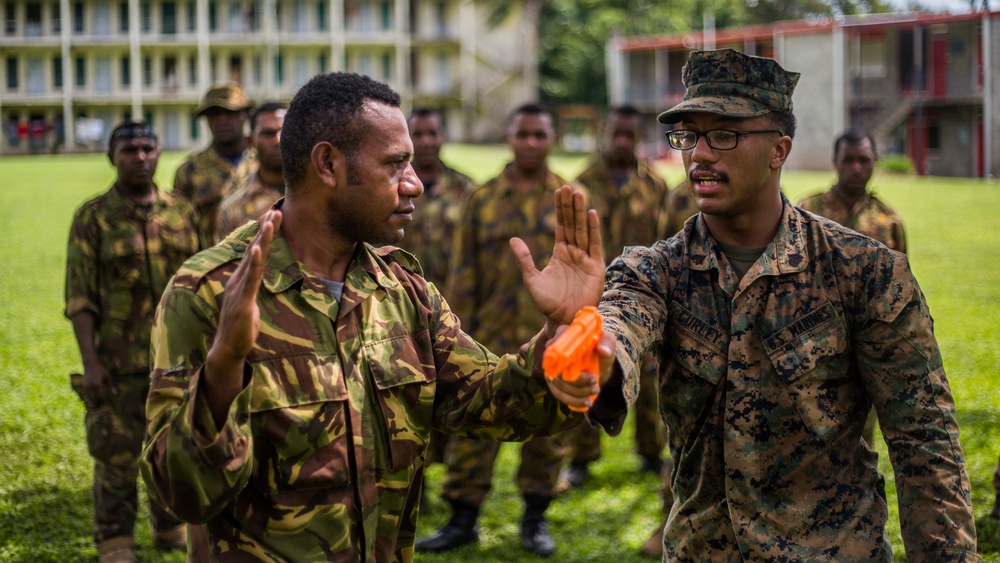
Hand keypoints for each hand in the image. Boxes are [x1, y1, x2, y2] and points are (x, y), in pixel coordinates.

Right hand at [82, 360, 113, 403]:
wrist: (90, 364)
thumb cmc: (101, 370)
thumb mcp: (108, 376)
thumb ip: (111, 385)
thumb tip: (115, 393)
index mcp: (98, 384)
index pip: (100, 396)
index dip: (103, 402)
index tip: (107, 407)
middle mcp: (91, 386)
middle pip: (94, 398)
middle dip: (98, 403)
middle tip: (102, 409)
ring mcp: (86, 386)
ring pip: (89, 397)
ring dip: (93, 402)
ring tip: (97, 407)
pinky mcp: (83, 385)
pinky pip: (86, 394)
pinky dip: (89, 398)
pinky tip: (92, 401)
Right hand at [204, 209, 281, 424]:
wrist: (228, 349)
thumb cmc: (241, 327)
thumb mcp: (250, 301)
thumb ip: (253, 286)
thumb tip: (258, 276)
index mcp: (242, 279)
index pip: (256, 252)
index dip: (265, 235)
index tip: (274, 217)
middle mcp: (238, 280)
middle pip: (255, 249)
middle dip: (266, 230)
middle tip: (276, 210)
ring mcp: (239, 289)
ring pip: (253, 260)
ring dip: (262, 240)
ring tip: (269, 222)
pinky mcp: (242, 301)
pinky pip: (250, 279)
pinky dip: (254, 263)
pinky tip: (257, 249)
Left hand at [510, 186, 604, 329]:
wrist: (562, 320)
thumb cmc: (548, 303)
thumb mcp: (532, 280)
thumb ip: (524, 259)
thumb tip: (512, 239)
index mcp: (560, 252)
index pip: (561, 225)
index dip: (560, 208)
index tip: (559, 190)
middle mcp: (575, 252)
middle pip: (573, 224)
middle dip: (571, 205)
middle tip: (568, 187)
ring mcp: (586, 258)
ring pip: (583, 230)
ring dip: (581, 212)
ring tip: (579, 194)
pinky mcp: (596, 267)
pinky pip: (595, 245)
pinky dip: (594, 229)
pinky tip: (592, 214)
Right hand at [545, 330, 616, 409]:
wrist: (597, 360)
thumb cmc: (599, 346)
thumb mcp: (607, 341)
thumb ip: (606, 343)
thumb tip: (602, 351)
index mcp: (563, 335)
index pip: (556, 347)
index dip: (565, 360)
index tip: (582, 370)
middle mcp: (553, 353)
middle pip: (557, 371)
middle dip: (577, 382)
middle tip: (595, 382)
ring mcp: (552, 369)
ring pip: (558, 386)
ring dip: (577, 393)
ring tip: (595, 391)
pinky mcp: (554, 383)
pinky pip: (559, 395)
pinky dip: (574, 401)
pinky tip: (587, 403)